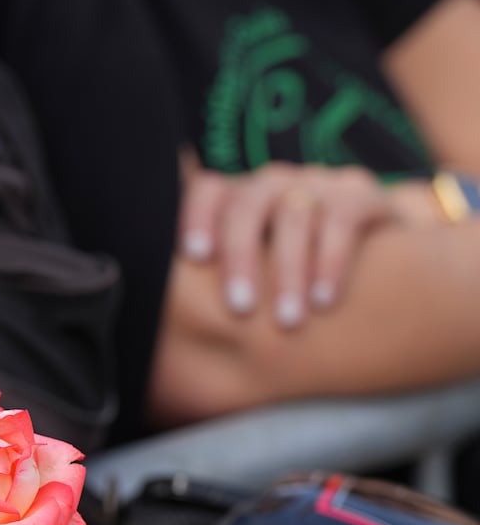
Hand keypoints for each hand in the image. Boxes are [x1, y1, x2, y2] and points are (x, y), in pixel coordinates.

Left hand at [178, 159, 432, 327]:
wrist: (373, 263)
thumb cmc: (281, 282)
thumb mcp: (245, 277)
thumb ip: (205, 286)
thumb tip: (150, 339)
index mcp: (234, 200)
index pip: (207, 190)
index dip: (196, 217)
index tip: (195, 257)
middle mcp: (272, 185)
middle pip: (247, 206)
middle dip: (240, 258)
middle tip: (240, 308)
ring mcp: (316, 185)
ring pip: (295, 215)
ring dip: (288, 271)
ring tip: (287, 321)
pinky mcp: (360, 195)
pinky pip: (341, 221)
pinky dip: (331, 263)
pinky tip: (324, 301)